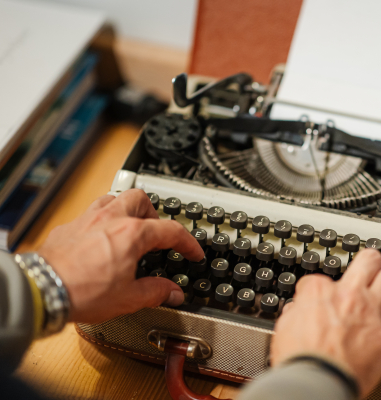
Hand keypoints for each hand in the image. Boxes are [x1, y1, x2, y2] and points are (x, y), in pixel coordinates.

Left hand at [37, 189, 202, 322]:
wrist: (42, 290)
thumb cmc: (81, 291)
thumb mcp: (129, 298)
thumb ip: (156, 292)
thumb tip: (171, 293)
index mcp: (132, 234)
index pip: (171, 231)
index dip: (188, 243)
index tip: (193, 252)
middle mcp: (110, 219)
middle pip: (141, 199)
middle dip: (154, 214)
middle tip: (156, 233)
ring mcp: (87, 219)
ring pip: (113, 198)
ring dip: (126, 210)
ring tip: (130, 228)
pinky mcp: (68, 227)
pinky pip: (90, 214)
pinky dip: (101, 222)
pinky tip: (100, 240)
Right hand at [270, 249, 380, 397]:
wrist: (315, 381)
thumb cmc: (299, 359)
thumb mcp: (283, 329)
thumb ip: (294, 314)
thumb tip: (295, 312)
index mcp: (319, 292)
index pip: (319, 278)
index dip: (317, 289)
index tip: (318, 297)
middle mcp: (348, 296)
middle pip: (367, 261)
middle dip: (369, 262)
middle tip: (368, 267)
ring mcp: (369, 313)